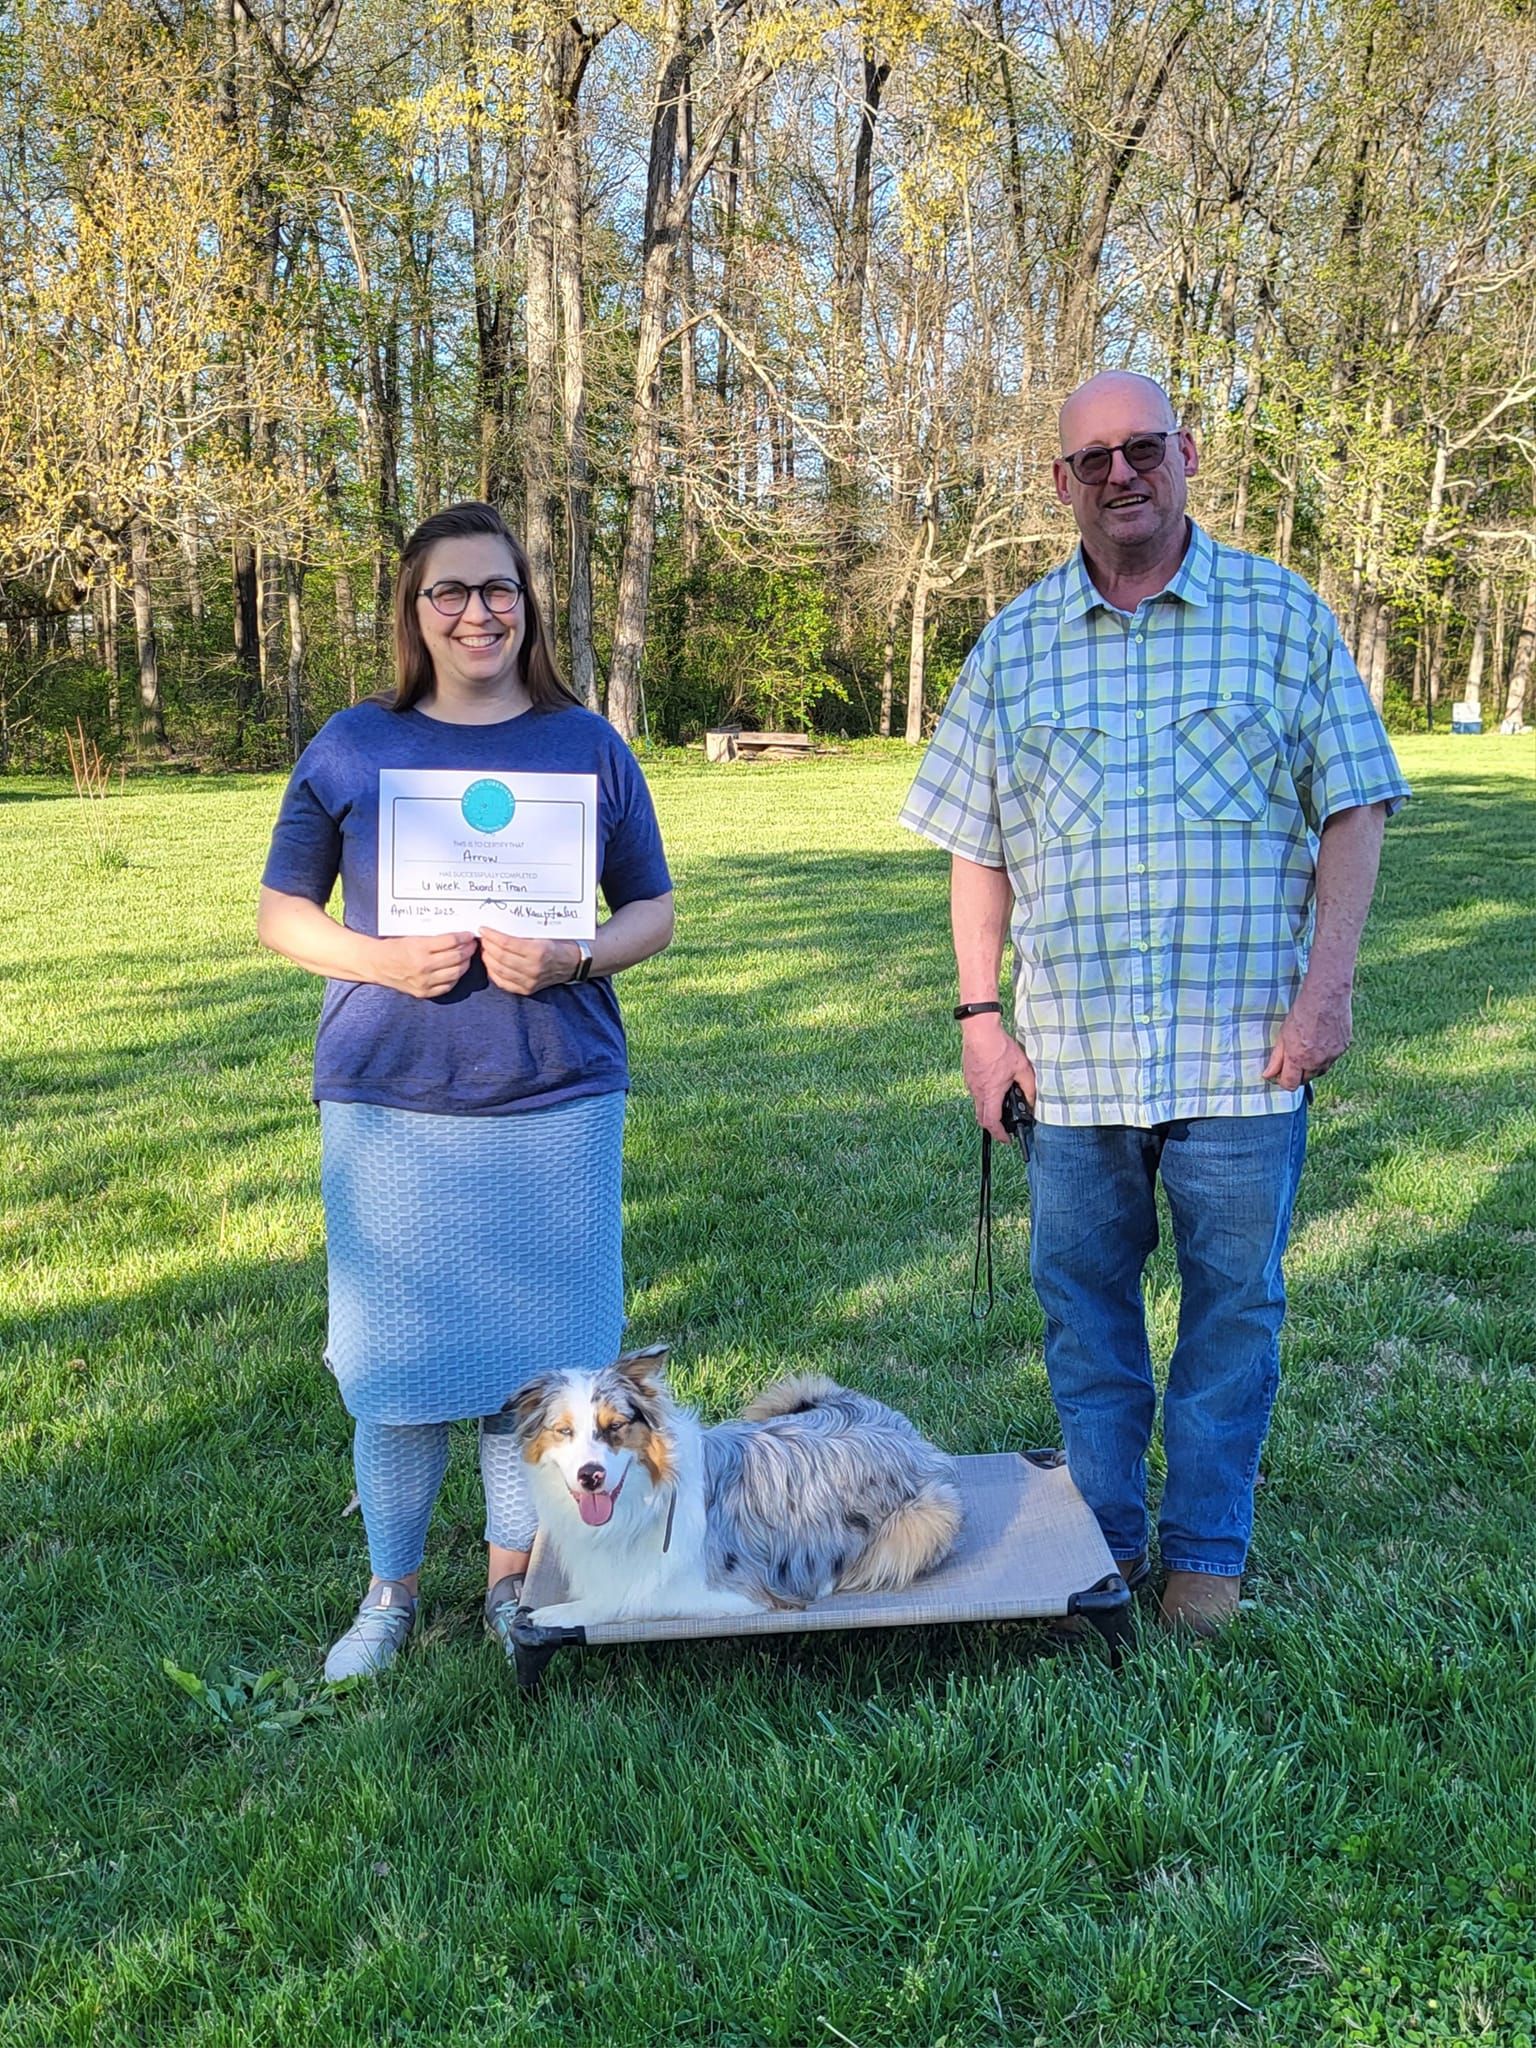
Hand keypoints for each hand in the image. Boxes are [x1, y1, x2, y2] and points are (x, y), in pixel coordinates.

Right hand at [376, 932, 477, 998]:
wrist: (376, 964)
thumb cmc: (393, 947)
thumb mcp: (413, 937)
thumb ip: (434, 939)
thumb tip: (457, 937)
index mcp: (419, 948)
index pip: (450, 942)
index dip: (463, 938)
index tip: (469, 935)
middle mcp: (423, 966)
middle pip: (456, 957)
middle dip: (468, 950)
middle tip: (472, 945)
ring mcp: (424, 982)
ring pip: (455, 973)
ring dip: (465, 963)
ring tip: (467, 957)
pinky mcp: (424, 992)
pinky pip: (447, 986)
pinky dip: (456, 977)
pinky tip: (457, 970)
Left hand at [480, 929, 583, 995]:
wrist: (574, 963)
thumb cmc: (560, 943)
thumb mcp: (544, 933)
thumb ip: (522, 932)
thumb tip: (499, 927)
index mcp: (539, 951)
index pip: (507, 944)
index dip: (492, 936)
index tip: (484, 929)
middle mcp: (533, 969)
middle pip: (500, 957)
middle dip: (487, 946)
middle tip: (482, 937)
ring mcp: (530, 982)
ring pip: (499, 970)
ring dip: (487, 958)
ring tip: (484, 948)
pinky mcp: (527, 990)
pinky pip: (503, 982)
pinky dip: (493, 972)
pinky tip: (490, 963)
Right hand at [960, 1014, 1036, 1139]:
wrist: (980, 1031)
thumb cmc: (999, 1048)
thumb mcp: (1022, 1068)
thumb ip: (1029, 1087)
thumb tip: (1032, 1101)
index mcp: (991, 1093)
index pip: (992, 1122)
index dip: (999, 1135)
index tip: (1007, 1139)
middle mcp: (977, 1091)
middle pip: (981, 1118)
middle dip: (993, 1126)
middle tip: (1004, 1127)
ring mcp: (970, 1083)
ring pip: (978, 1104)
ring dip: (989, 1108)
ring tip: (1002, 1102)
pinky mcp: (968, 1075)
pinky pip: (975, 1091)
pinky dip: (984, 1095)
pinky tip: (995, 1084)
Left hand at [1262, 981, 1352, 1090]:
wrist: (1326, 997)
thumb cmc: (1302, 1012)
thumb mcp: (1283, 1035)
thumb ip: (1276, 1058)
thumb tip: (1268, 1075)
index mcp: (1299, 1059)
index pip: (1290, 1084)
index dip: (1282, 1081)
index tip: (1279, 1073)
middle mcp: (1317, 1062)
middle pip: (1305, 1080)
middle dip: (1297, 1074)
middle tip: (1291, 1059)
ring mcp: (1332, 1056)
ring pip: (1320, 1071)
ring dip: (1311, 1066)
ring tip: (1306, 1048)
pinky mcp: (1343, 1048)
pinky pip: (1331, 1059)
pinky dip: (1324, 1056)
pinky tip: (1319, 1041)